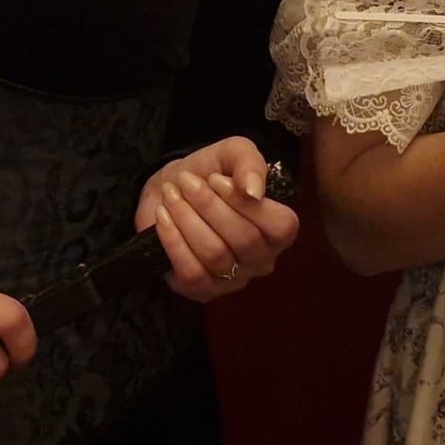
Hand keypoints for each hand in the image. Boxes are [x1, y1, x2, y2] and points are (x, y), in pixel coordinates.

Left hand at [135, 135, 300, 301]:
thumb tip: (254, 191)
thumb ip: (250, 163)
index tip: (216, 180)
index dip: (247, 204)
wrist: (171, 188)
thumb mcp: (233, 153)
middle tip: (186, 182)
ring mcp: (232, 279)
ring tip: (171, 196)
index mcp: (277, 229)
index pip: (281, 227)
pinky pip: (191, 273)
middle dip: (209, 205)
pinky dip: (173, 241)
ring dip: (187, 219)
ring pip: (215, 254)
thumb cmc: (210, 173)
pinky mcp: (201, 290)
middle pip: (244, 240)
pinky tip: (163, 217)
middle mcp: (261, 260)